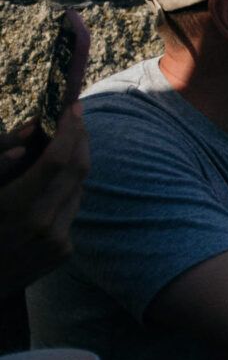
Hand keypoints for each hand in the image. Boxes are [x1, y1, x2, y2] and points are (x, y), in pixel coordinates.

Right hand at [0, 104, 89, 294]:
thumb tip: (30, 137)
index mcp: (16, 208)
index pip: (58, 160)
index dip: (69, 129)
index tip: (73, 106)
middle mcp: (43, 226)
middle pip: (78, 170)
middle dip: (80, 138)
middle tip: (76, 117)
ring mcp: (57, 242)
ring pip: (78, 190)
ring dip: (72, 167)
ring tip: (58, 151)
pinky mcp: (64, 253)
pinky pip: (70, 213)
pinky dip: (63, 196)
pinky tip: (45, 193)